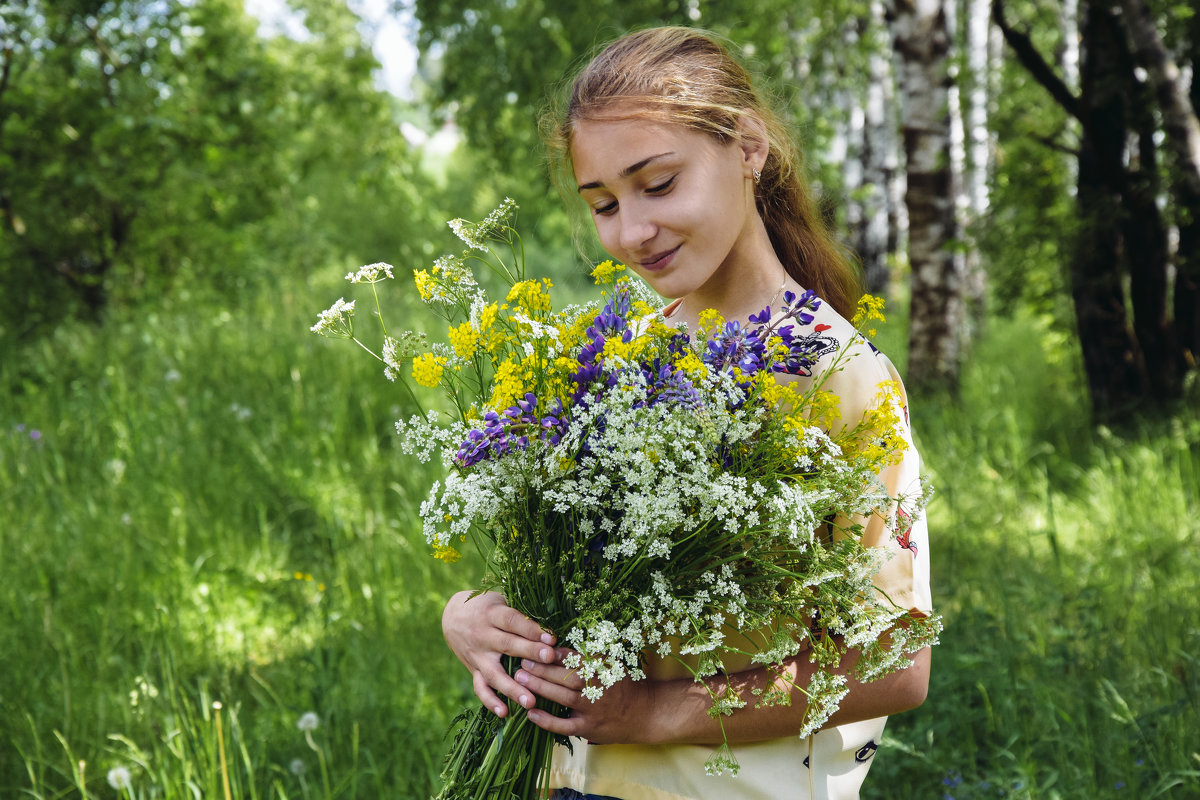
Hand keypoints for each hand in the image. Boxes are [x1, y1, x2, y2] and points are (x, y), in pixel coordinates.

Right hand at [442, 590, 558, 716]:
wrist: (453, 616)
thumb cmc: (487, 606)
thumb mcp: (500, 599)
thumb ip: (521, 610)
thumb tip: (553, 618)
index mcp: (492, 614)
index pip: (512, 621)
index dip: (531, 629)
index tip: (551, 637)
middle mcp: (482, 636)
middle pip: (507, 645)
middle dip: (529, 652)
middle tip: (549, 658)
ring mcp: (477, 655)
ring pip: (494, 674)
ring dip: (512, 688)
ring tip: (531, 701)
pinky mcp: (472, 670)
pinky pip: (480, 688)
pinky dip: (490, 701)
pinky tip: (504, 713)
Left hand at [517, 654, 661, 744]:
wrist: (645, 713)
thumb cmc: (622, 686)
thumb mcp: (612, 665)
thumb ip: (590, 656)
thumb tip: (560, 643)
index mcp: (602, 669)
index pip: (576, 658)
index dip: (555, 653)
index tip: (537, 645)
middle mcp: (597, 688)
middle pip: (566, 676)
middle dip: (542, 668)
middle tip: (522, 661)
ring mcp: (593, 709)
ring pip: (563, 697)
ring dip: (540, 688)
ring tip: (521, 680)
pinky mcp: (589, 728)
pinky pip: (565, 726)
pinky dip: (547, 720)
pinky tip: (531, 713)